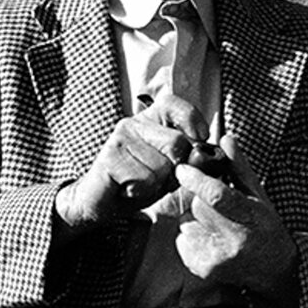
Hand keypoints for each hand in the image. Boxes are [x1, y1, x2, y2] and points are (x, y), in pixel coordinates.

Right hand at [55, 92, 208, 233]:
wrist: (101, 202)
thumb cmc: (138, 183)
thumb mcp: (170, 170)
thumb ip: (190, 160)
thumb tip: (206, 156)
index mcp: (151, 120)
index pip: (174, 104)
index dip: (192, 120)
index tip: (199, 138)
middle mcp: (134, 123)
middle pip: (177, 143)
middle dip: (175, 170)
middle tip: (158, 178)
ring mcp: (120, 138)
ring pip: (162, 166)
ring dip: (157, 185)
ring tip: (140, 184)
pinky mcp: (109, 157)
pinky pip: (144, 179)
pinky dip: (142, 191)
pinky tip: (128, 189)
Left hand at [174, 134, 299, 304]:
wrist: (273, 271)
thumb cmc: (266, 228)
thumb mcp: (259, 195)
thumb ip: (239, 167)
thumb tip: (225, 138)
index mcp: (250, 217)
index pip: (216, 196)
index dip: (196, 180)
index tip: (182, 169)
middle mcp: (233, 240)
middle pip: (197, 208)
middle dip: (199, 200)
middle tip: (214, 205)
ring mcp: (216, 258)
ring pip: (187, 223)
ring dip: (194, 219)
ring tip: (217, 226)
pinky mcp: (202, 269)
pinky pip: (183, 240)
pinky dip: (191, 236)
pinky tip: (211, 240)